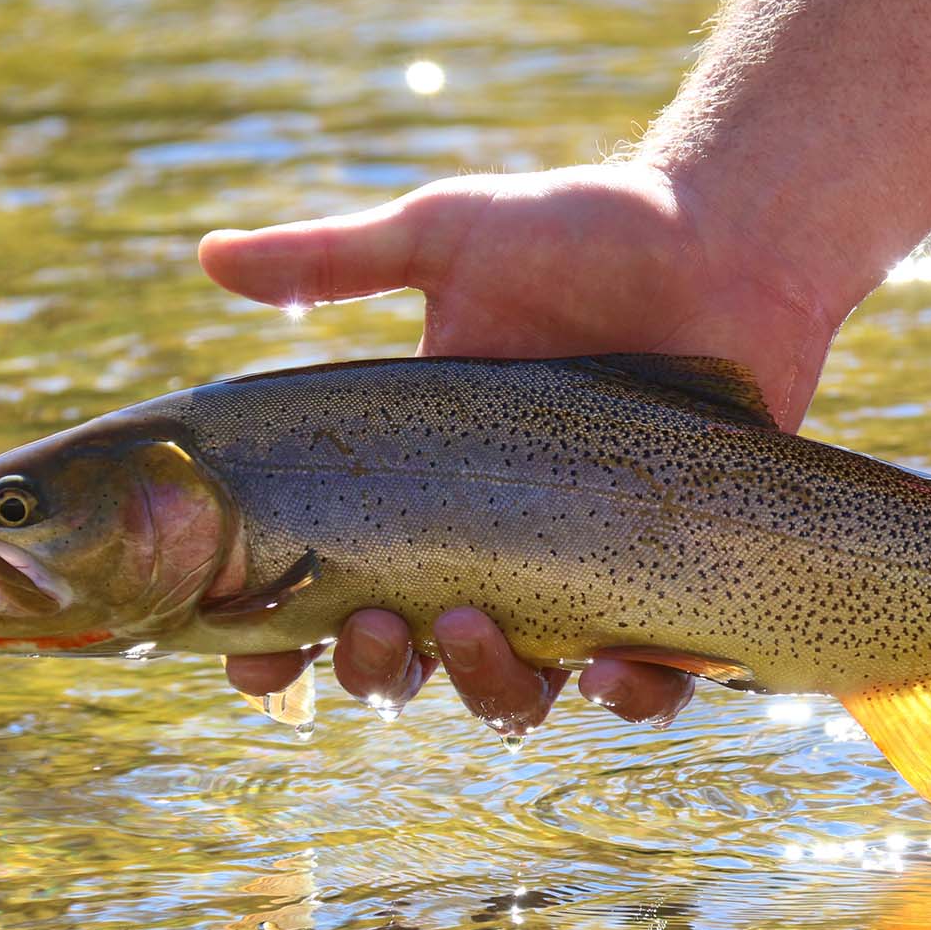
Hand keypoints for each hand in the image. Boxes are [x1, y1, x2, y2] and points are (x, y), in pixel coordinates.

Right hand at [200, 162, 844, 731]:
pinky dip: (628, 697)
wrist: (723, 234)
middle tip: (372, 625)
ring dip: (483, 689)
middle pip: (411, 660)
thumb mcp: (448, 237)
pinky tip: (608, 671)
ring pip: (518, 689)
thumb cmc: (585, 233)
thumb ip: (331, 258)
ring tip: (468, 629)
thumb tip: (207, 254)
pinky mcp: (677, 584)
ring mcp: (584, 574)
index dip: (279, 638)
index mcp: (422, 485)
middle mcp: (494, 547)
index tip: (252, 658)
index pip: (328, 585)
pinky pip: (650, 683)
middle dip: (374, 668)